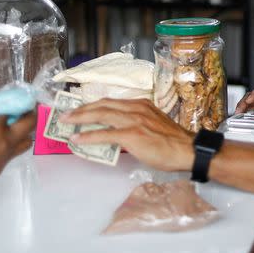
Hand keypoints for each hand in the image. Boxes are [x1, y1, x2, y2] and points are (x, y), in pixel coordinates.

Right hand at [0, 109, 34, 203]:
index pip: (12, 109)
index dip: (11, 102)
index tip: (11, 99)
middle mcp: (6, 142)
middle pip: (30, 124)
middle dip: (29, 113)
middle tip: (23, 109)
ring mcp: (5, 157)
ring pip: (26, 141)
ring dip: (24, 132)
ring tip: (13, 127)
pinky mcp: (1, 168)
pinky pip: (13, 153)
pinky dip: (11, 145)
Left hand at [61, 98, 193, 171]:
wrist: (187, 150)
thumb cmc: (172, 143)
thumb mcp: (154, 125)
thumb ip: (137, 124)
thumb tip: (119, 133)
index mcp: (142, 105)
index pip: (112, 102)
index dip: (94, 105)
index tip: (81, 109)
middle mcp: (136, 108)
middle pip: (103, 105)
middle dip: (82, 109)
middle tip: (66, 115)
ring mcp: (134, 120)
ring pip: (101, 114)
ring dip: (80, 118)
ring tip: (66, 123)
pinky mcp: (132, 134)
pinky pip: (105, 133)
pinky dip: (88, 135)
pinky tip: (77, 139)